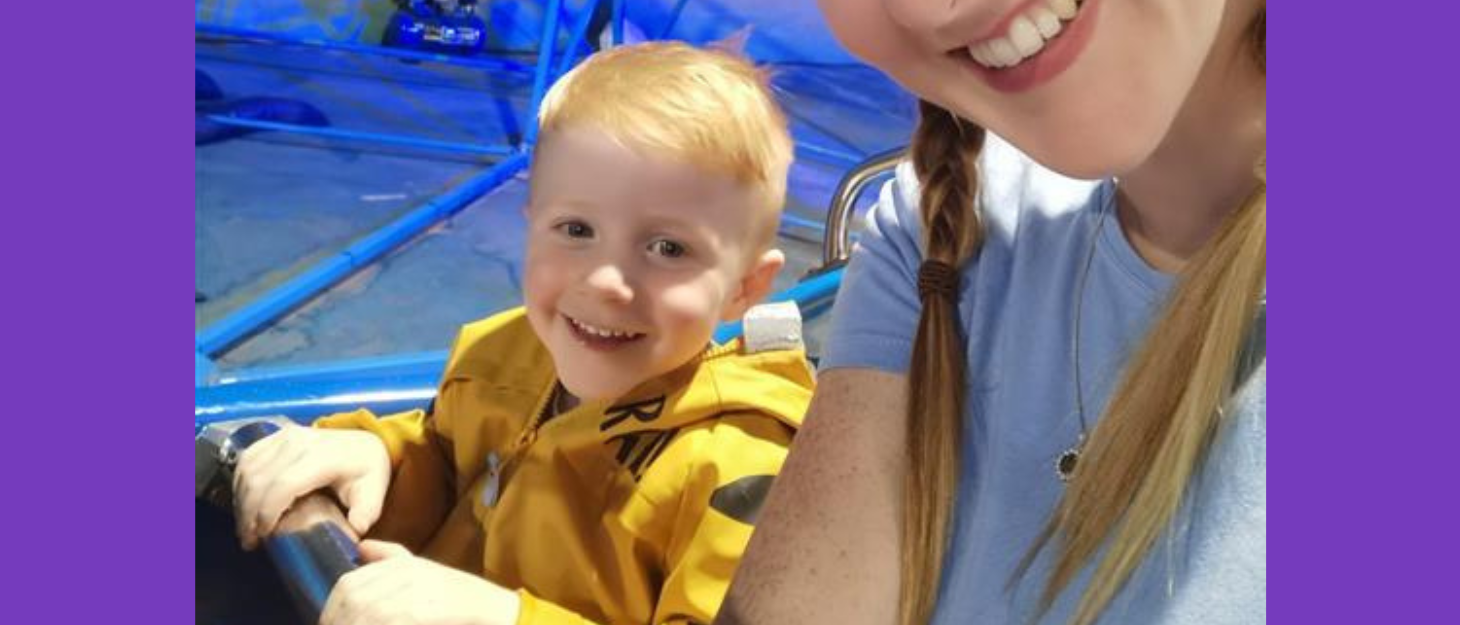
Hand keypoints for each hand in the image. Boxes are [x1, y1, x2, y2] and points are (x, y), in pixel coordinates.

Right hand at [232, 424, 389, 549]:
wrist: (363, 444)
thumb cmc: (366, 471)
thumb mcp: (373, 493)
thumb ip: (364, 514)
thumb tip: (352, 533)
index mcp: (323, 456)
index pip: (283, 485)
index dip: (267, 513)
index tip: (263, 536)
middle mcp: (299, 441)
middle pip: (259, 480)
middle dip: (249, 514)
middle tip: (249, 540)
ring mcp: (284, 436)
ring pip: (248, 470)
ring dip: (242, 502)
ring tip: (246, 528)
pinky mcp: (274, 436)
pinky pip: (247, 460)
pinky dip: (241, 484)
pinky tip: (245, 505)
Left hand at [321, 540, 521, 624]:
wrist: (495, 610)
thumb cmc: (459, 595)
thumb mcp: (424, 570)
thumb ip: (391, 557)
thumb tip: (359, 548)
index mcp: (403, 566)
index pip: (350, 583)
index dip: (331, 608)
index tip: (327, 623)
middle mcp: (408, 575)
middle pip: (354, 598)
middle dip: (338, 620)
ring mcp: (417, 593)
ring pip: (368, 612)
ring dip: (353, 624)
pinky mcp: (425, 610)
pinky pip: (389, 619)